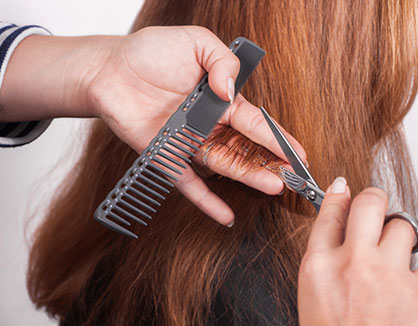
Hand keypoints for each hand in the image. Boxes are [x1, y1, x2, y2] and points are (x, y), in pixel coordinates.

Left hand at [0, 26, 305, 225]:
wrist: (110, 69)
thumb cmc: (150, 52)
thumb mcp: (195, 42)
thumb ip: (221, 63)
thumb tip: (230, 92)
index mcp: (220, 100)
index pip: (256, 123)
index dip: (279, 138)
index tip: (300, 154)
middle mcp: (208, 125)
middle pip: (246, 149)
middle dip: (271, 163)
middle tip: (295, 177)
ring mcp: (189, 143)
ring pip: (225, 165)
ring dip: (249, 177)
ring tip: (273, 186)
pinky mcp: (166, 157)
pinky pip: (188, 183)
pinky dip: (206, 201)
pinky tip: (224, 215)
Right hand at [297, 177, 417, 325]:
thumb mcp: (312, 291)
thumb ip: (322, 252)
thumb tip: (335, 219)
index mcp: (319, 265)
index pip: (330, 213)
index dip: (338, 195)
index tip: (343, 190)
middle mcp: (353, 265)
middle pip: (368, 204)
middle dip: (373, 198)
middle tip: (374, 204)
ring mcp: (389, 278)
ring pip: (403, 224)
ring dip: (401, 229)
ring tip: (397, 243)